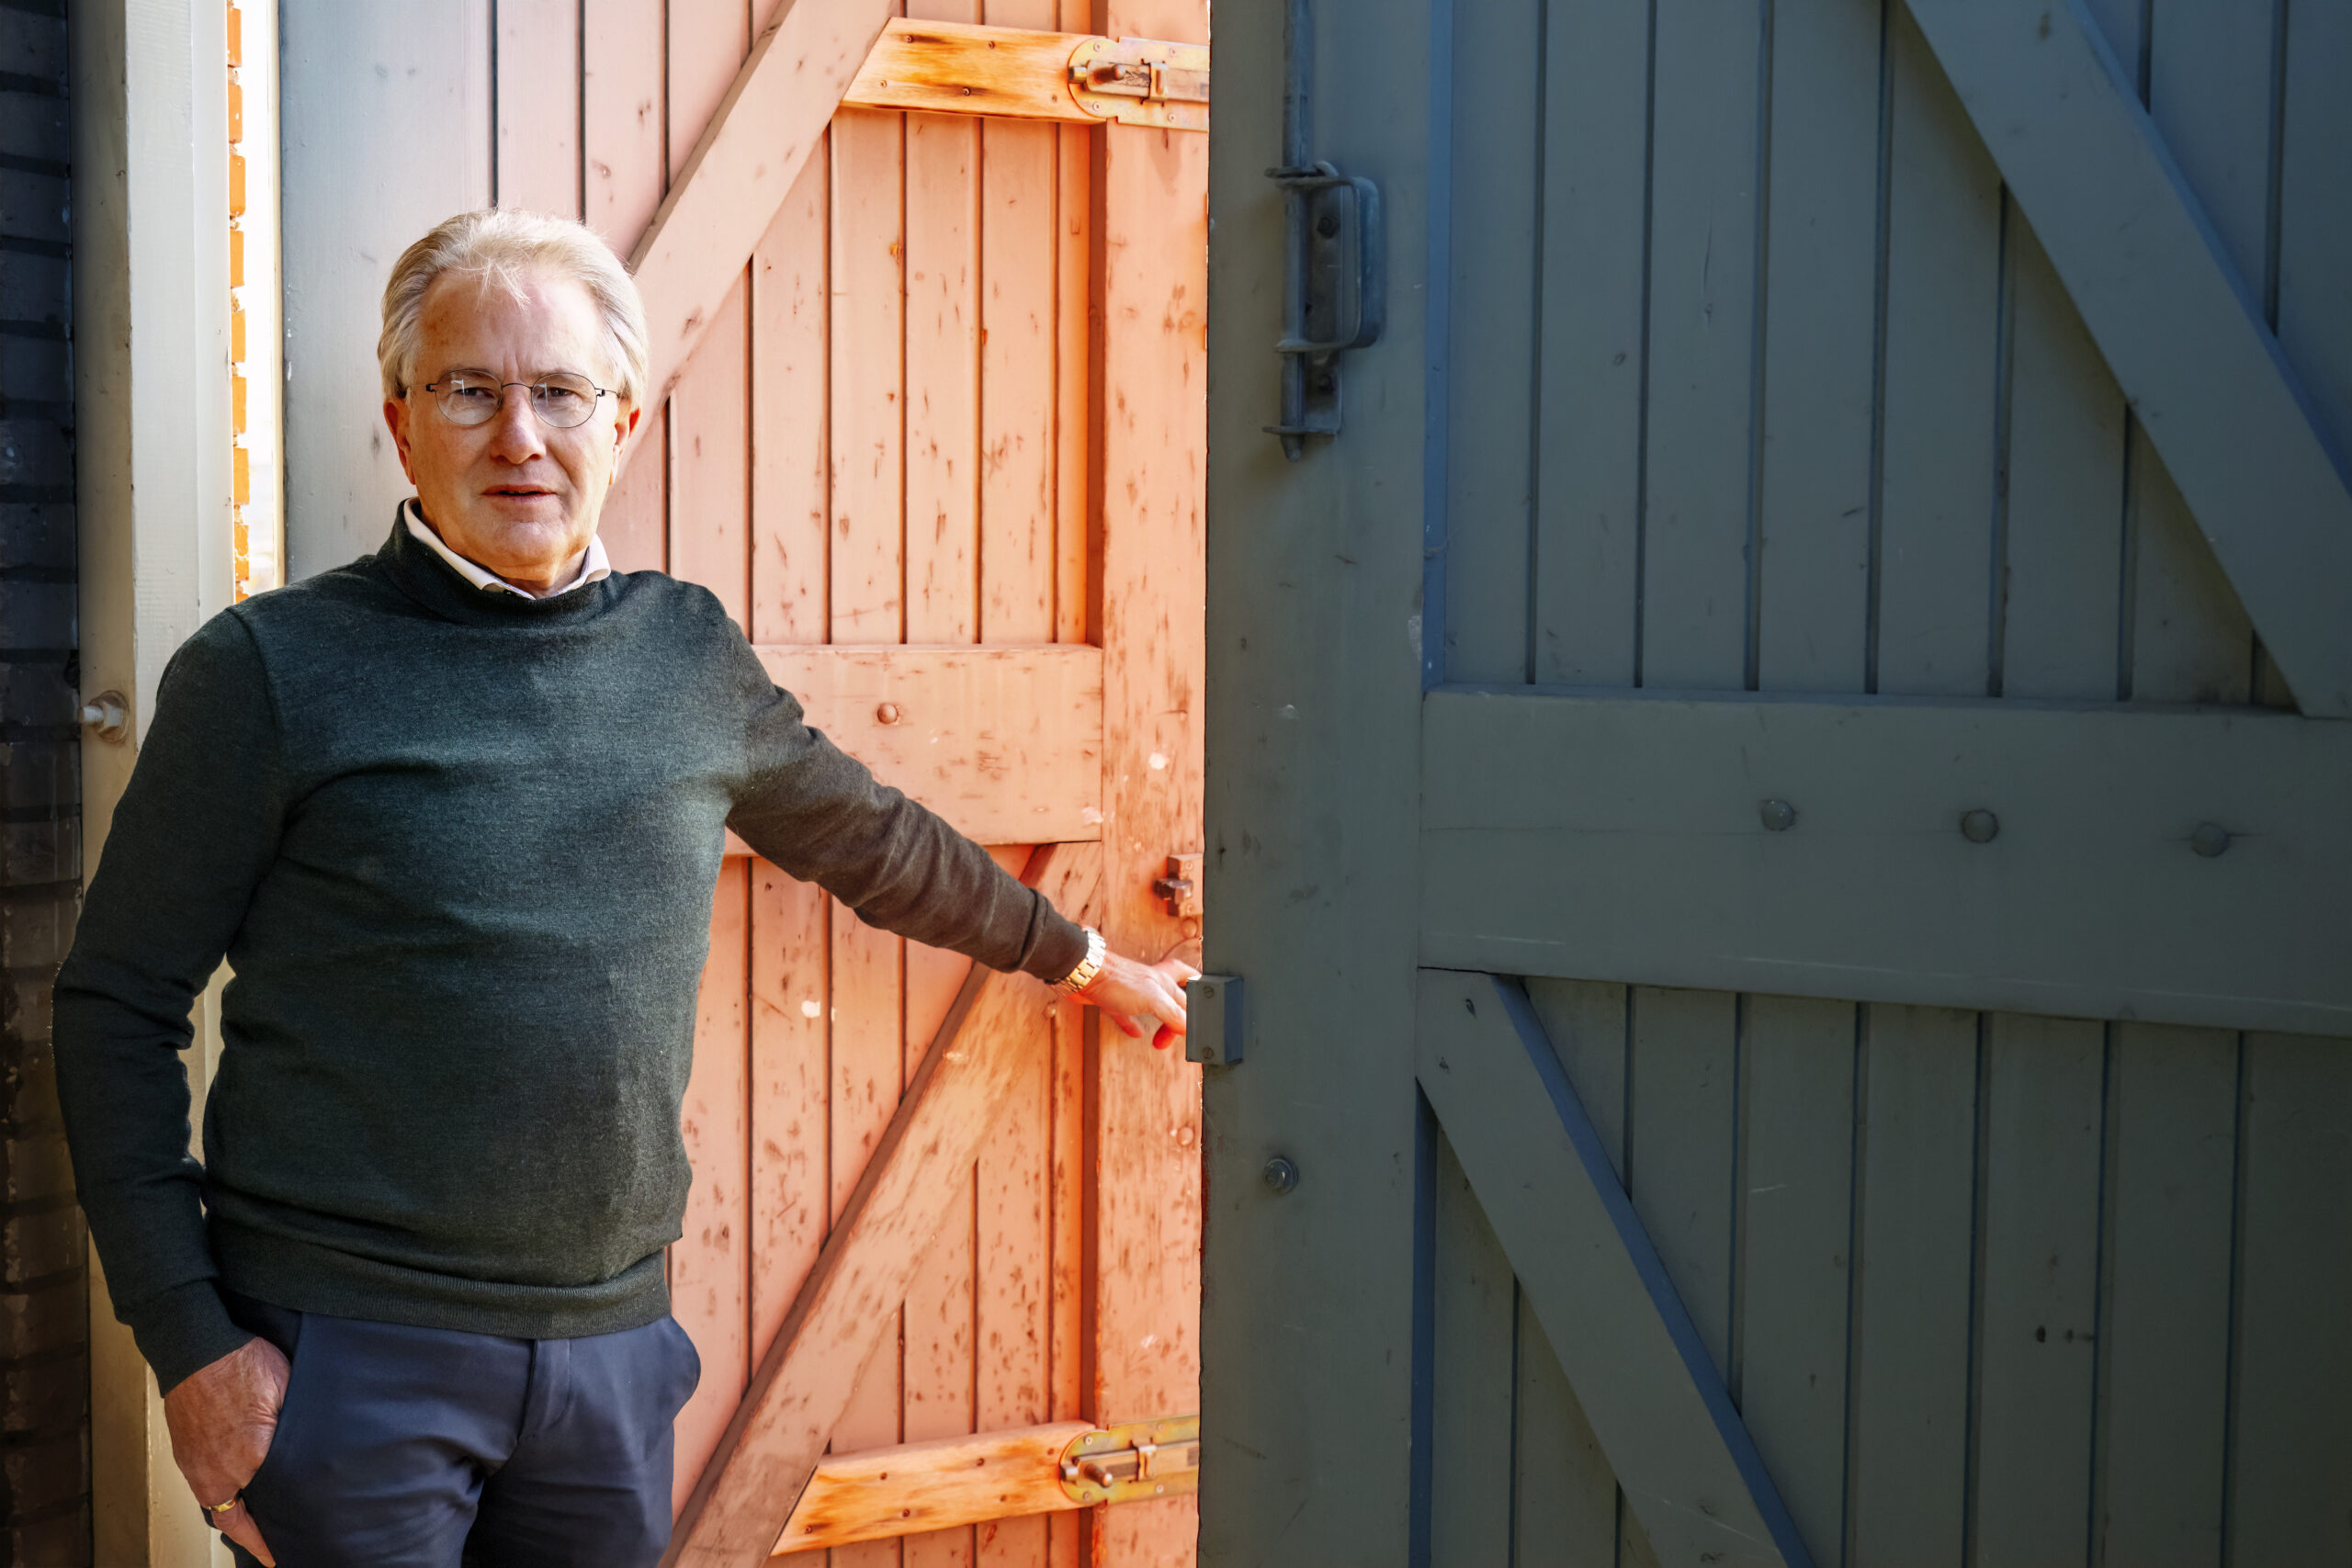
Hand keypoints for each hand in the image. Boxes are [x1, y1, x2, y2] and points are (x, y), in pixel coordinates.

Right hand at [163, 1336, 288, 1565]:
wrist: (195, 1349)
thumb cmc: (243, 1364)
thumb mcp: (289, 1390)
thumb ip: (299, 1426)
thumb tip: (315, 1447)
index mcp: (251, 1457)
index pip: (267, 1509)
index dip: (276, 1533)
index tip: (286, 1551)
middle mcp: (220, 1471)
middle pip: (241, 1518)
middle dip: (259, 1534)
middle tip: (276, 1545)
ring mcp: (199, 1466)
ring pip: (221, 1507)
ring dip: (240, 1519)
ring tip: (259, 1531)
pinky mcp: (188, 1457)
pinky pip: (206, 1492)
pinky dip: (222, 1502)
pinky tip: (236, 1501)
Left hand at [1076, 950, 1199, 1050]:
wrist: (1084, 974)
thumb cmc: (1117, 979)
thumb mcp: (1154, 999)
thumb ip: (1173, 1013)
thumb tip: (1187, 1028)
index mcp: (1165, 979)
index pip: (1190, 993)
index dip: (1195, 1009)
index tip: (1192, 1028)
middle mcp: (1152, 982)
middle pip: (1176, 996)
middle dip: (1181, 1013)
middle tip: (1178, 1032)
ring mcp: (1133, 990)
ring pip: (1153, 1004)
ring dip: (1161, 1018)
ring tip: (1163, 1033)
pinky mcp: (1115, 998)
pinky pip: (1128, 1014)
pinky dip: (1133, 1024)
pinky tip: (1136, 1032)